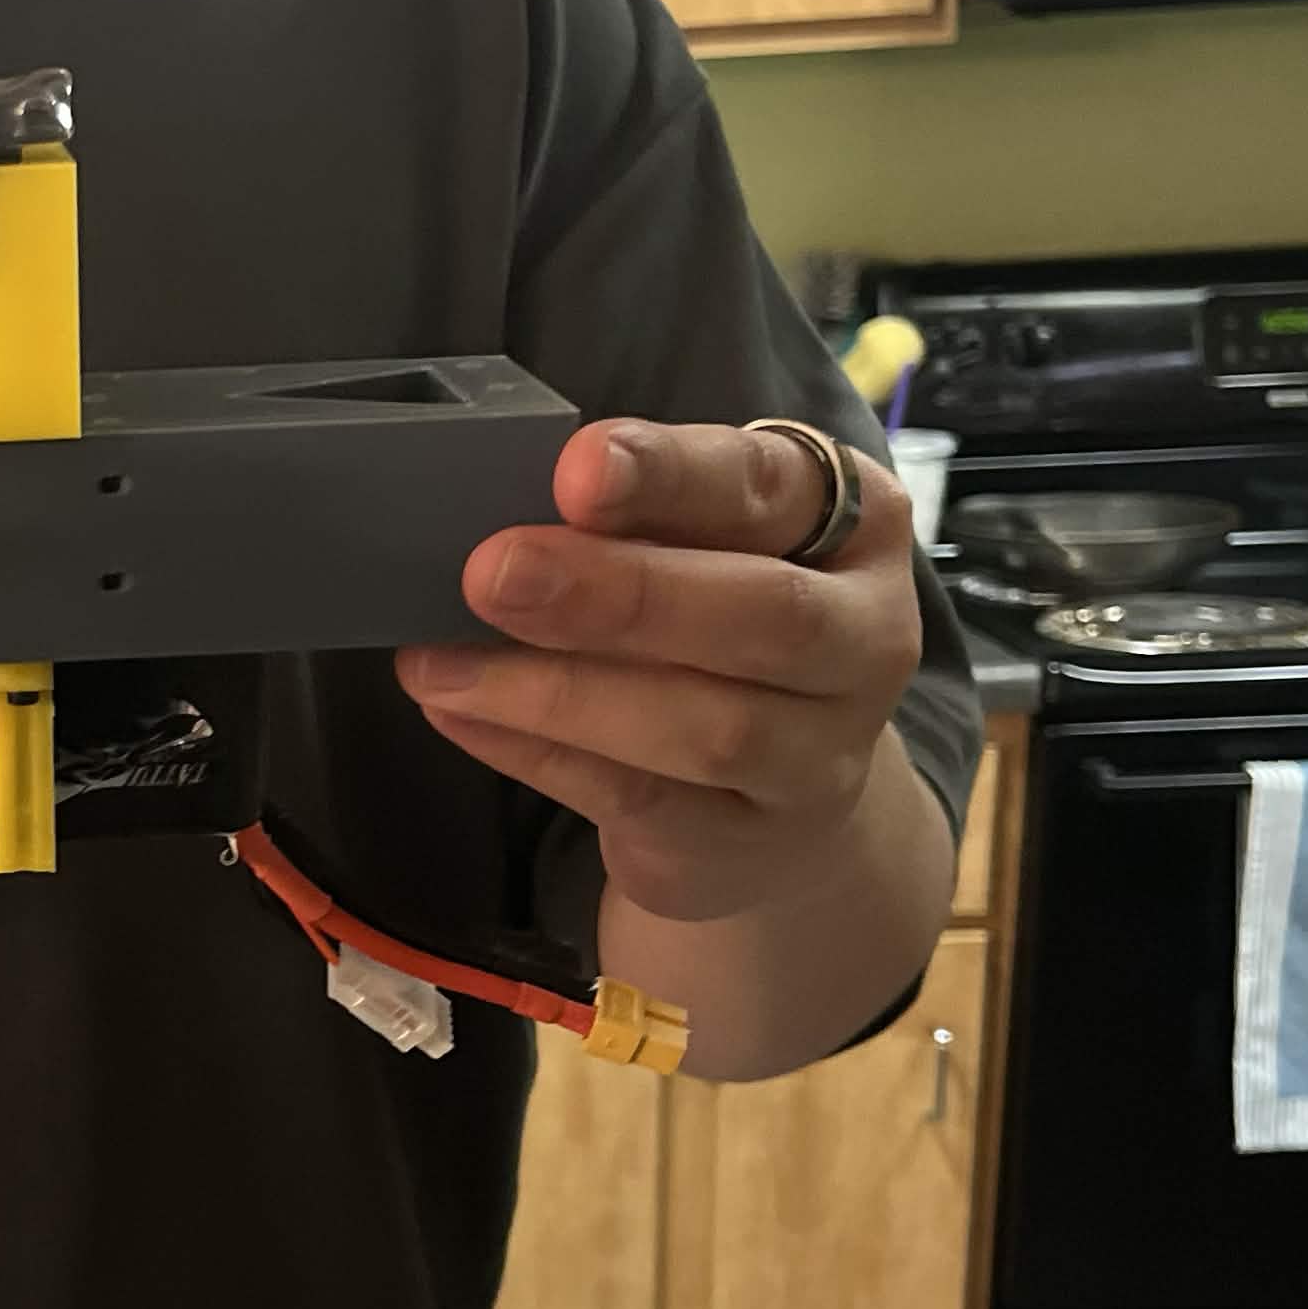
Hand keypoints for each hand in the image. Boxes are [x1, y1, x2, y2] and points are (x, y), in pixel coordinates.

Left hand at [396, 418, 922, 923]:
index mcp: (859, 524)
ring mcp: (819, 756)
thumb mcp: (711, 544)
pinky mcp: (746, 841)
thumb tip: (506, 506)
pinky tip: (460, 713)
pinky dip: (537, 754)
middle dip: (619, 592)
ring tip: (440, 664)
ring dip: (557, 692)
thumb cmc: (724, 624)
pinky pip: (638, 798)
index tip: (578, 467)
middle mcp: (867, 639)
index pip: (773, 486)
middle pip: (764, 616)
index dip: (676, 476)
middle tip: (492, 573)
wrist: (782, 797)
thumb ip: (643, 515)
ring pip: (703, 726)